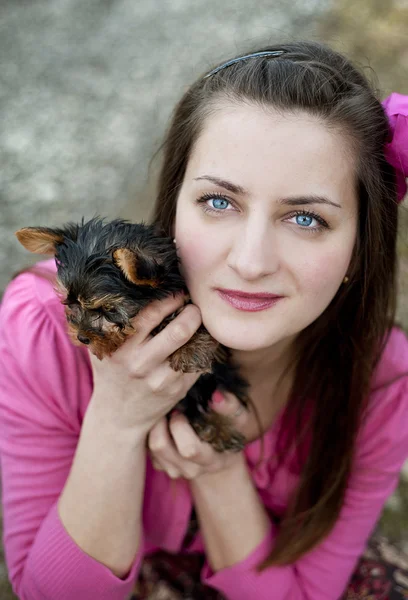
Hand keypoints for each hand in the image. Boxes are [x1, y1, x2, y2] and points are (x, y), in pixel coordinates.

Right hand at [89, 292, 203, 437]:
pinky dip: (202, 349)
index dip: (169, 299)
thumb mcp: (101, 348)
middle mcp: (140, 364)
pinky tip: (199, 342)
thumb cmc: (111, 372)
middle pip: (179, 331)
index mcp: (121, 348)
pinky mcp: (177, 391)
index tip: (177, 291)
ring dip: (201, 331)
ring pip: (193, 348)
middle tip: (194, 306)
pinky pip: (197, 363)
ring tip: (199, 322)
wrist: (118, 417)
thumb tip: (120, 286)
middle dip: (192, 313)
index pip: (150, 314)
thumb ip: (106, 321)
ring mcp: (161, 380)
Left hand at [148, 390, 248, 479]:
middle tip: (168, 408)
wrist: (221, 452)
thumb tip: (216, 395)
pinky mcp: (160, 466)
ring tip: (164, 412)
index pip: (189, 449)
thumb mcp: (237, 419)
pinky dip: (151, 432)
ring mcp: (173, 470)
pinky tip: (162, 421)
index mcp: (210, 459)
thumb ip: (230, 407)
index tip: (180, 408)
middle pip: (161, 446)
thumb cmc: (229, 430)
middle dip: (161, 422)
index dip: (179, 426)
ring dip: (154, 426)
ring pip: (150, 447)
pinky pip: (146, 448)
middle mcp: (190, 469)